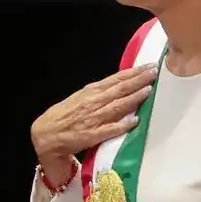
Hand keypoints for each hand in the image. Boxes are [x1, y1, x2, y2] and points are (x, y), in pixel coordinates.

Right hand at [31, 64, 157, 160]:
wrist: (46, 135)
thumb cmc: (64, 115)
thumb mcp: (81, 97)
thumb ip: (99, 93)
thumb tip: (119, 85)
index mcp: (91, 91)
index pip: (116, 79)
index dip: (134, 72)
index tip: (149, 66)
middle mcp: (94, 102)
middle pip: (120, 89)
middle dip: (138, 80)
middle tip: (154, 72)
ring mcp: (93, 118)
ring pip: (117, 106)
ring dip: (134, 98)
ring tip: (148, 90)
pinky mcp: (91, 135)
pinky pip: (110, 129)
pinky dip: (122, 124)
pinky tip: (135, 121)